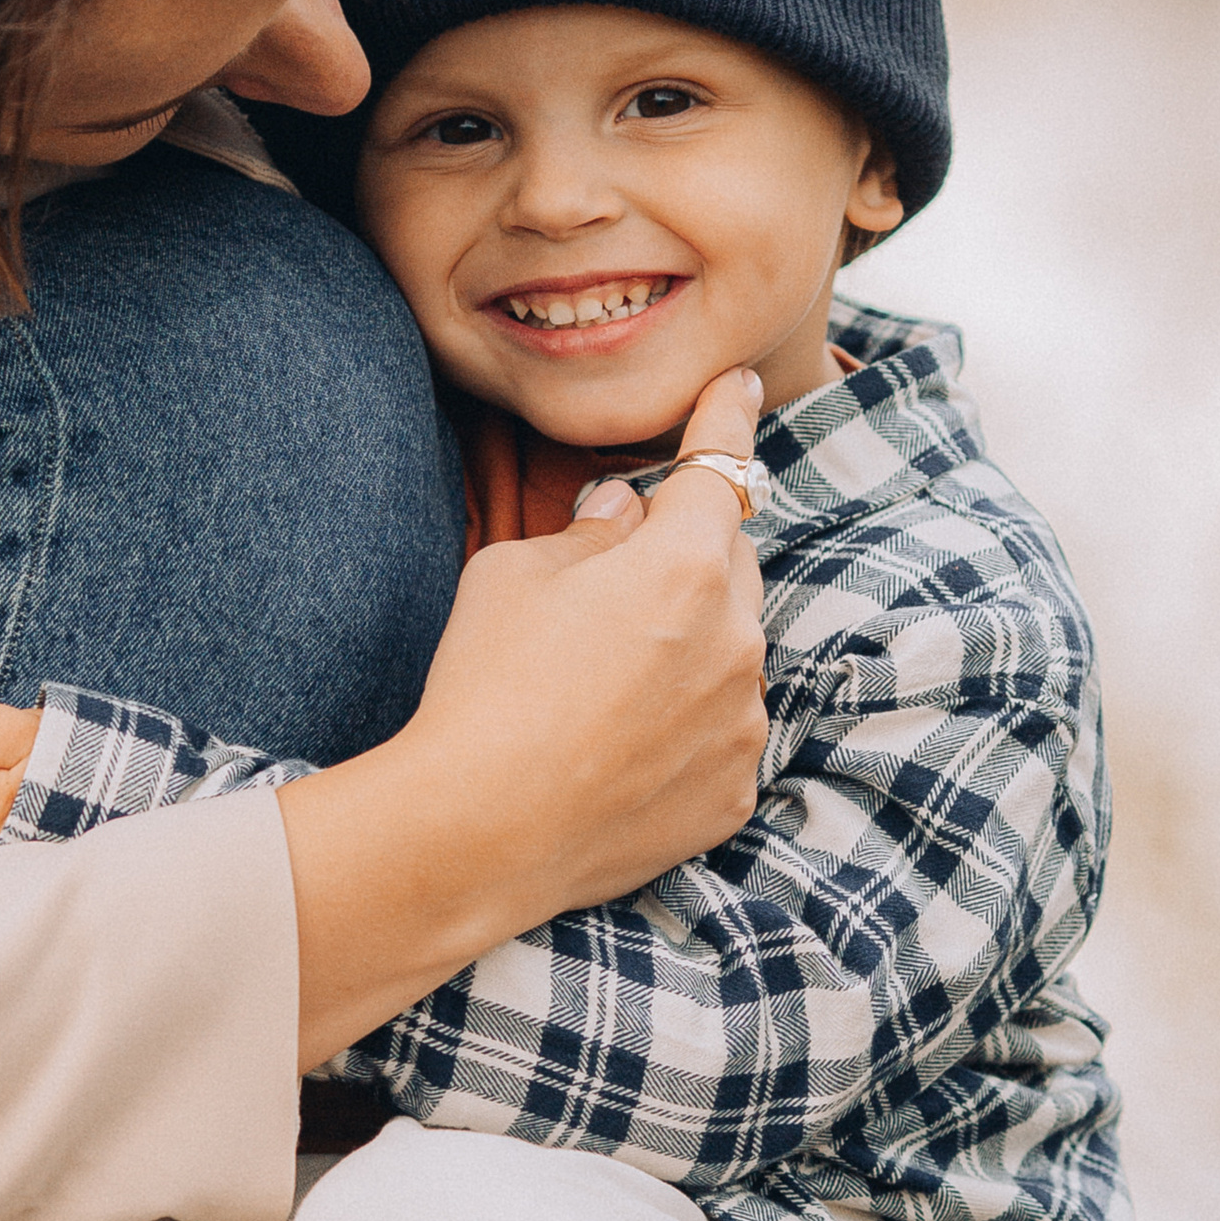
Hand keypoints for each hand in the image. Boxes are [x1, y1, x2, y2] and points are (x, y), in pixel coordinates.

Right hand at [279, 365, 772, 1062]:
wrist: (477, 832)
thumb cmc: (482, 687)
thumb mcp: (510, 575)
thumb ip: (586, 533)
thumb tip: (623, 513)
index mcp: (683, 565)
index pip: (719, 467)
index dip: (727, 418)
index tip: (742, 387)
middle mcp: (736, 637)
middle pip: (731, 563)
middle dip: (688, 556)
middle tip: (612, 592)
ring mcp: (742, 720)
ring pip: (733, 651)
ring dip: (689, 646)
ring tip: (600, 689)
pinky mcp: (733, 790)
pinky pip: (722, 732)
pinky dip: (686, 726)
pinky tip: (616, 747)